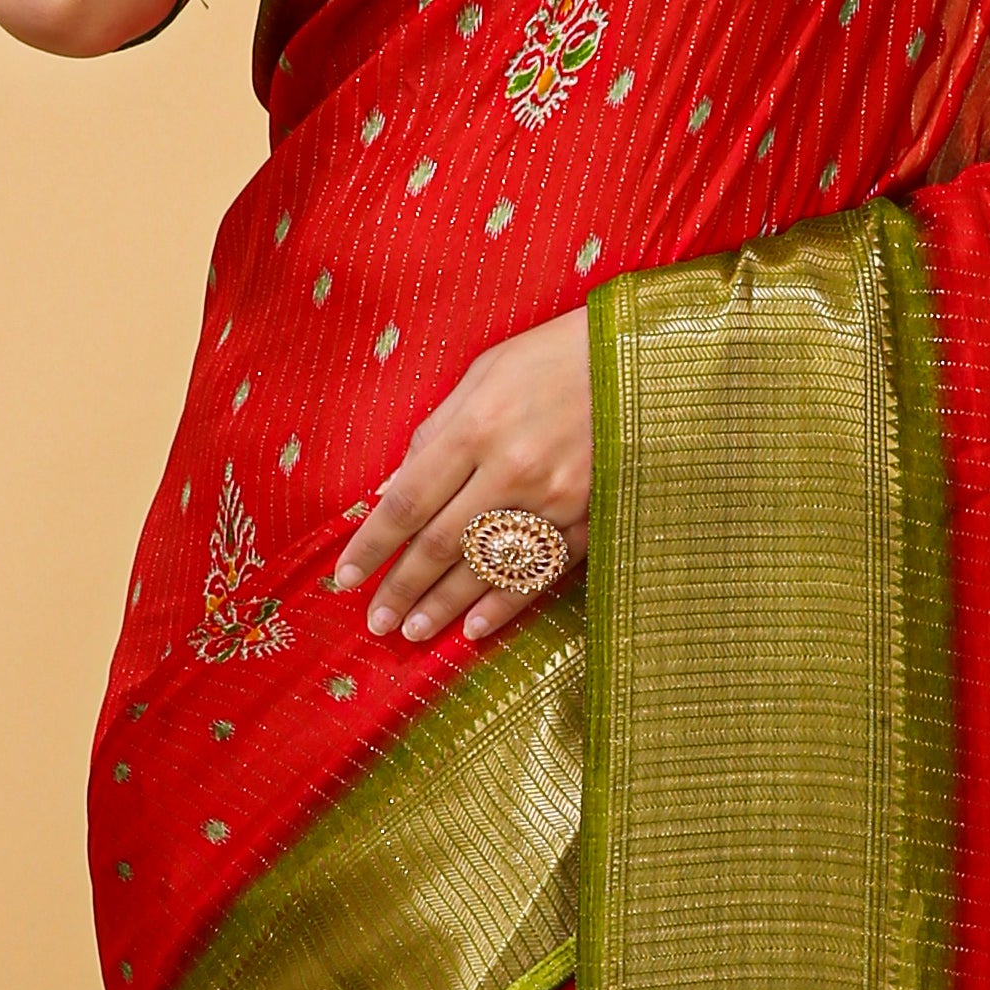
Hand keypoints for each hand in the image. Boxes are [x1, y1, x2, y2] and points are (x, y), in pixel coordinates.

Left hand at [334, 311, 594, 643]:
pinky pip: (538, 572)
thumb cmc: (554, 356)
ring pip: (485, 567)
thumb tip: (394, 487)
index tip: (346, 576)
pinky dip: (504, 604)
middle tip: (375, 621)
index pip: (407, 502)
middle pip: (440, 544)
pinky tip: (474, 628)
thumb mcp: (485, 373)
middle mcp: (512, 468)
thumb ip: (437, 432)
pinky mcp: (590, 516)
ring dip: (444, 606)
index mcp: (476, 427)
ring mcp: (555, 499)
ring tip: (413, 632)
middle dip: (401, 588)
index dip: (372, 545)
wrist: (643, 359)